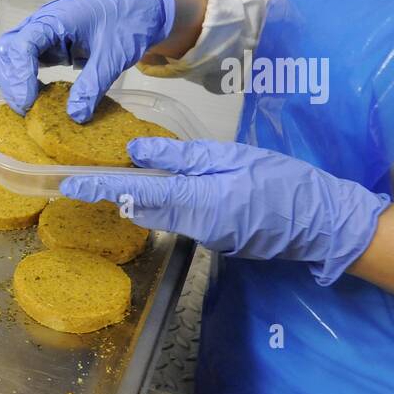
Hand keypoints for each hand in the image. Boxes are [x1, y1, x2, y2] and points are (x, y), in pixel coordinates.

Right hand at [0, 0, 174, 120]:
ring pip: (10, 55)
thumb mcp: (114, 56)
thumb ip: (93, 85)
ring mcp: (42, 33)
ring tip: (21, 108)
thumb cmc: (128, 20)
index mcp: (57, 18)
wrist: (139, 4)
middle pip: (8, 50)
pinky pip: (22, 60)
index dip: (19, 76)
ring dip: (11, 82)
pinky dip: (19, 79)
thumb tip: (75, 116)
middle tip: (24, 111)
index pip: (22, 45)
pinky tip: (22, 98)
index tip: (27, 102)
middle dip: (11, 82)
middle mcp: (42, 22)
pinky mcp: (46, 44)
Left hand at [60, 138, 390, 285]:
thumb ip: (183, 158)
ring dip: (136, 200)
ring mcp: (204, 238)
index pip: (138, 194)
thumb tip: (138, 154)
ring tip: (111, 181)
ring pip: (158, 216)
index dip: (102, 189)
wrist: (322, 223)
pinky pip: (177, 220)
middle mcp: (195, 227)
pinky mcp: (213, 240)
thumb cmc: (285, 182)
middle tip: (82, 180)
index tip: (71, 185)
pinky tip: (156, 190)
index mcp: (200, 203)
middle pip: (142, 209)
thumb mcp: (233, 158)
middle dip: (113, 195)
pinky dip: (161, 205)